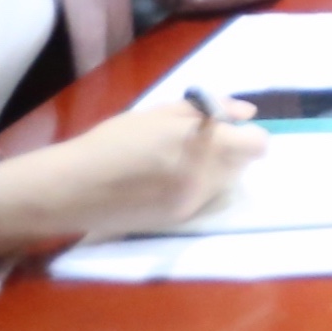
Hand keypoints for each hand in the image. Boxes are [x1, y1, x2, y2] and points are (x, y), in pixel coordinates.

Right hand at [0, 99, 263, 254]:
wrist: (74, 188)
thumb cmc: (114, 141)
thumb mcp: (160, 113)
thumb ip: (210, 108)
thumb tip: (247, 112)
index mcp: (202, 144)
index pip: (257, 145)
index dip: (248, 135)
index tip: (229, 130)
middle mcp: (205, 177)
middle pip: (243, 166)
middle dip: (230, 152)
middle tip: (199, 144)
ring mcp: (193, 203)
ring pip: (225, 184)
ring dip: (216, 171)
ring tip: (177, 162)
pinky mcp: (179, 222)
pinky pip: (204, 200)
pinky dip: (197, 188)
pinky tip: (165, 182)